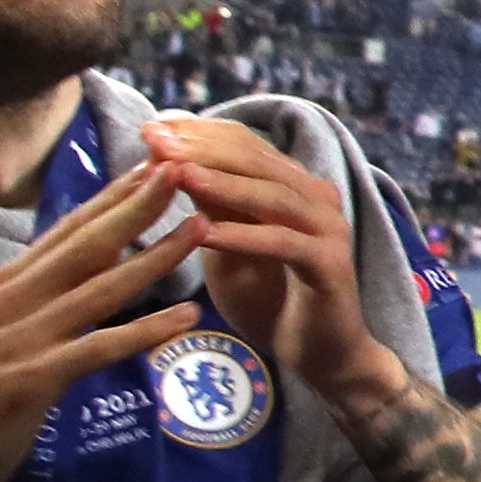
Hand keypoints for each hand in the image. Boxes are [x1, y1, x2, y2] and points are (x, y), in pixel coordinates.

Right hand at [0, 167, 203, 481]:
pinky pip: (97, 349)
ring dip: (152, 257)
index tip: (158, 164)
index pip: (68, 231)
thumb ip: (43, 298)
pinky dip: (143, 331)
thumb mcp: (4, 336)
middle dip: (137, 205)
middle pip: (84, 245)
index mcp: (3, 287)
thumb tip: (98, 259)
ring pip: (97, 289)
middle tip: (185, 169)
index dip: (114, 196)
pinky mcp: (28, 382)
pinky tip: (186, 317)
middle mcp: (7, 303)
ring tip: (202, 229)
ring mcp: (16, 340)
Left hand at [138, 118, 402, 413]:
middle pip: (257, 161)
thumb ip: (212, 208)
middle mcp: (317, 199)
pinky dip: (241, 236)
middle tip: (155, 141)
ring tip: (174, 175)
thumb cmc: (272, 300)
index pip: (246, 145)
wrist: (324, 354)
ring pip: (270, 196)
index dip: (199, 133)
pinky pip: (281, 243)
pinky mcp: (330, 264)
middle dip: (202, 149)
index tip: (150, 127)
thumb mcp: (231, 247)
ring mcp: (329, 229)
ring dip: (220, 184)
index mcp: (295, 187)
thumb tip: (170, 163)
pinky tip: (202, 233)